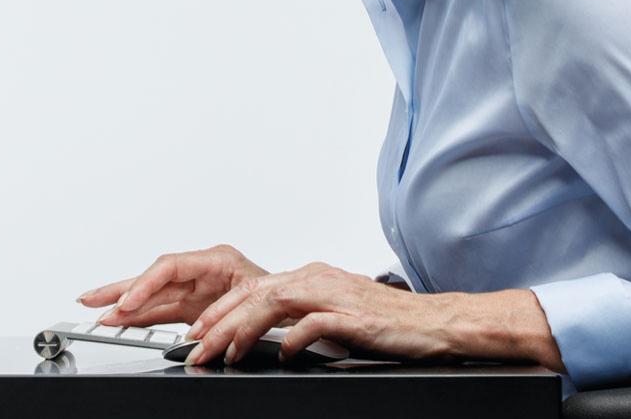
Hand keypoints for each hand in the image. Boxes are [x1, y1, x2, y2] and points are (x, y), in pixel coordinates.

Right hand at [78, 243, 269, 328]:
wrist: (299, 308)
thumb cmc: (284, 300)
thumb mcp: (257, 305)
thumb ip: (223, 319)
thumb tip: (193, 340)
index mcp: (218, 260)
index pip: (170, 267)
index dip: (144, 285)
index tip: (126, 304)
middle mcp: (203, 271)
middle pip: (153, 279)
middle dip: (120, 290)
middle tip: (90, 300)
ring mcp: (197, 289)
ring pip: (152, 295)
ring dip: (123, 305)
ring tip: (95, 312)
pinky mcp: (194, 306)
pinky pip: (161, 311)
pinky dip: (140, 317)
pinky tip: (120, 321)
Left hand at [183, 260, 465, 366]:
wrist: (434, 322)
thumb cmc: (387, 322)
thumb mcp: (335, 313)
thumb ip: (301, 316)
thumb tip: (267, 336)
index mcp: (312, 276)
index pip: (253, 288)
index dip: (220, 311)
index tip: (198, 333)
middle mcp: (319, 278)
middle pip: (254, 292)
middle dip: (218, 322)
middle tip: (196, 348)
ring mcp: (335, 295)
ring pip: (274, 303)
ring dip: (242, 329)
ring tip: (225, 354)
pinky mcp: (354, 317)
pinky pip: (312, 324)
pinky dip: (291, 338)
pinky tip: (282, 354)